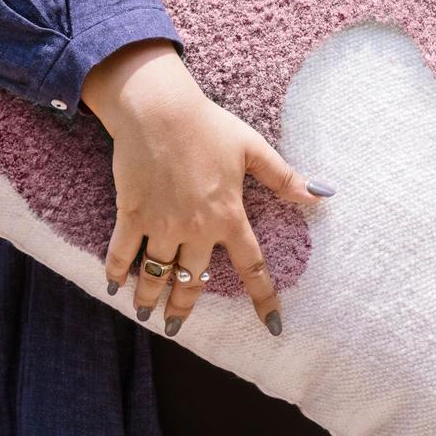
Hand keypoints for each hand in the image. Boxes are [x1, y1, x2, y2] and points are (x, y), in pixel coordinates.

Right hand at [80, 38, 332, 336]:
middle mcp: (196, 228)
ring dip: (150, 299)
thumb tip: (321, 195)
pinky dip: (117, 272)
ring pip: (156, 275)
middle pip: (193, 280)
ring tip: (147, 314)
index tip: (272, 326)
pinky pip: (123, 253)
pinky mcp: (132, 214)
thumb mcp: (253, 148)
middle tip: (176, 325)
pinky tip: (114, 287)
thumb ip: (285, 177)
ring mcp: (161, 224)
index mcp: (229, 215)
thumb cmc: (208, 125)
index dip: (263, 298)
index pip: (253, 267)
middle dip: (184, 307)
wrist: (159, 109)